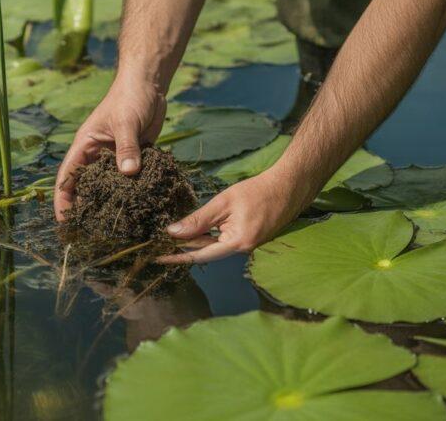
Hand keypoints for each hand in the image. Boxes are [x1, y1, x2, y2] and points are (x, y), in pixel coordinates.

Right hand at [54, 73, 166, 220]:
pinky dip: (131, 193)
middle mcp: (97, 155)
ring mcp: (115, 158)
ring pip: (108, 186)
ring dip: (110, 203)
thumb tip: (129, 173)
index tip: (65, 222)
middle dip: (86, 208)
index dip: (63, 200)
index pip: (67, 177)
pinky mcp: (134, 158)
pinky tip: (139, 210)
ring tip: (114, 229)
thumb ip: (126, 147)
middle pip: (86, 187)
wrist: (149, 84)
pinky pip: (129, 180)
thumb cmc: (130, 97)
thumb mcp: (126, 122)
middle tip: (90, 235)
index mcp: (85, 146)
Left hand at [157, 168, 305, 263]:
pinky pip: (223, 240)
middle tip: (157, 244)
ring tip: (170, 237)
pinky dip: (208, 235)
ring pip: (214, 245)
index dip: (176, 256)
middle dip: (183, 247)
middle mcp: (242, 250)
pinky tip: (194, 230)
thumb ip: (198, 219)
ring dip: (194, 241)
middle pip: (206, 251)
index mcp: (236, 243)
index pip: (199, 255)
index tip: (157, 259)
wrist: (288, 187)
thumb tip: (173, 232)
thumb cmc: (257, 191)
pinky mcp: (249, 238)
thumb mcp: (223, 202)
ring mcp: (247, 245)